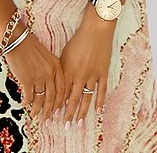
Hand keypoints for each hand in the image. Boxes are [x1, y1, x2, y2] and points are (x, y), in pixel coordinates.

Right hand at [3, 22, 64, 122]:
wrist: (18, 39)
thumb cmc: (30, 45)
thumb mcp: (46, 56)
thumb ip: (50, 70)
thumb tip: (47, 85)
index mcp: (57, 66)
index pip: (62, 88)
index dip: (61, 101)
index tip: (58, 109)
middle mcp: (50, 73)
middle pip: (53, 97)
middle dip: (50, 110)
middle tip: (48, 119)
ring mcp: (39, 78)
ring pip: (41, 99)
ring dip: (38, 110)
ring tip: (35, 116)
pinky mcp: (28, 80)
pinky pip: (29, 97)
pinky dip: (27, 103)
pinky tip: (24, 105)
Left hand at [59, 5, 115, 127]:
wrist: (96, 30)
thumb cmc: (79, 39)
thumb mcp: (65, 53)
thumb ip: (62, 69)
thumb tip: (58, 83)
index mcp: (68, 70)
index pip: (62, 92)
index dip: (58, 105)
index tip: (54, 115)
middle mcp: (80, 75)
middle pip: (73, 99)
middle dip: (69, 114)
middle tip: (66, 126)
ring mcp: (92, 75)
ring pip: (87, 98)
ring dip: (83, 112)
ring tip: (80, 123)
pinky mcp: (103, 72)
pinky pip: (102, 90)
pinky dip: (100, 101)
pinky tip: (98, 110)